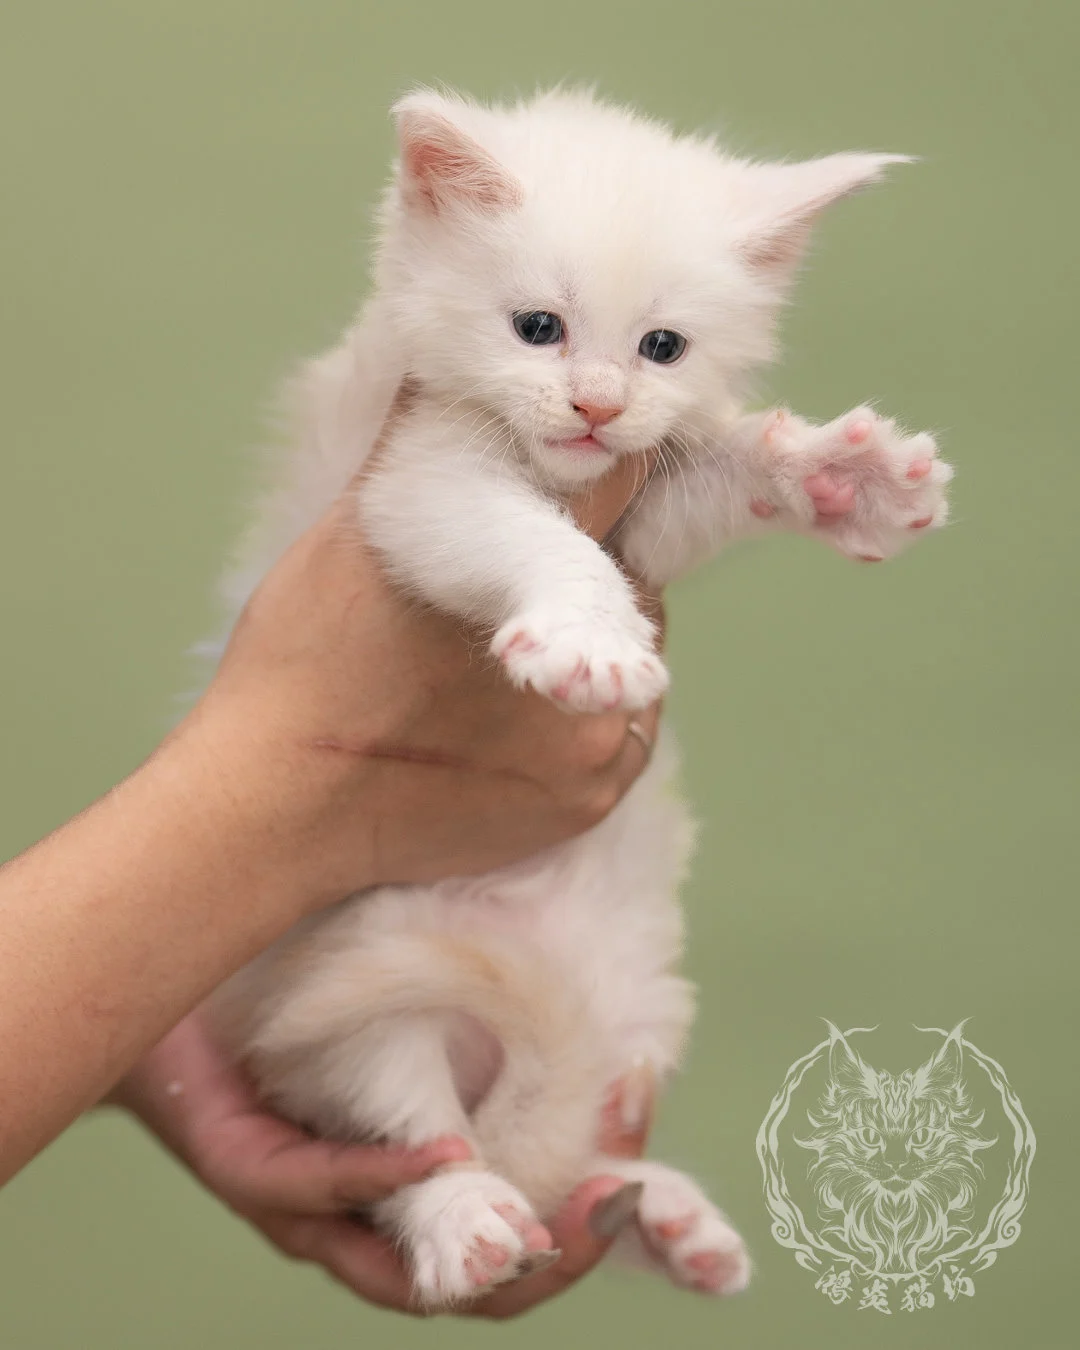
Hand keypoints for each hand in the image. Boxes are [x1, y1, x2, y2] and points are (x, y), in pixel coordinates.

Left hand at [109, 1010, 653, 1317]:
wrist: (194, 987)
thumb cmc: (328, 998)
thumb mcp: (447, 1000)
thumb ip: (528, 1013)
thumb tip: (629, 988)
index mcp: (458, 1176)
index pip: (565, 1229)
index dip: (647, 1251)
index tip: (721, 1261)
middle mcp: (394, 1218)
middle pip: (498, 1284)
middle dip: (572, 1254)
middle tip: (629, 1204)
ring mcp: (319, 1209)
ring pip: (416, 1277)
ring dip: (496, 1249)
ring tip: (558, 1218)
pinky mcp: (252, 1173)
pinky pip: (321, 1195)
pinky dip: (388, 1178)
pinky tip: (448, 1152)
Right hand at [189, 405, 664, 905]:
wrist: (277, 809)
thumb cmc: (304, 665)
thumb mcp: (353, 530)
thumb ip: (416, 443)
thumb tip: (434, 363)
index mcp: (532, 578)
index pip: (616, 489)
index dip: (602, 470)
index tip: (584, 468)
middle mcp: (588, 666)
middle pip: (632, 581)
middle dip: (596, 561)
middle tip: (531, 564)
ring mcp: (594, 743)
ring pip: (633, 655)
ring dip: (600, 633)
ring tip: (515, 638)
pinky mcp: (587, 801)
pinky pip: (623, 730)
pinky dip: (592, 704)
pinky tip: (527, 697)